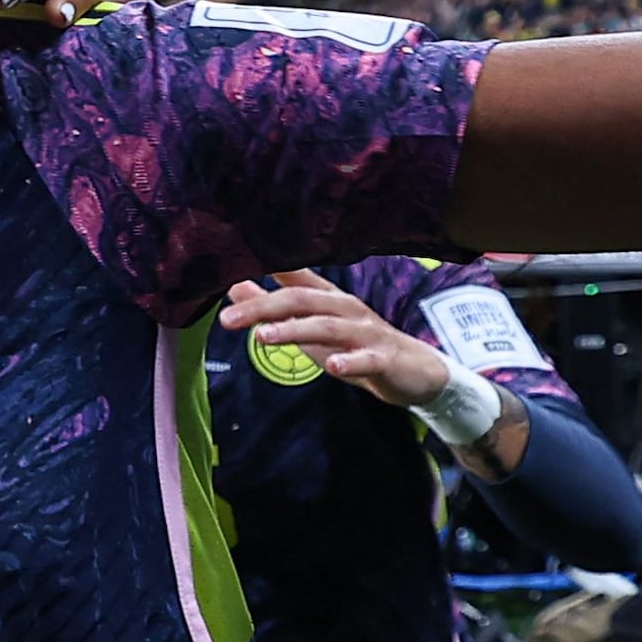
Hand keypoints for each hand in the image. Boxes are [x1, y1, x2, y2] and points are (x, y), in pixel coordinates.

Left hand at [217, 269, 450, 407]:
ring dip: (296, 330)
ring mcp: (367, 333)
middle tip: (228, 319)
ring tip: (263, 337)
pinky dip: (350, 362)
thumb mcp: (311, 325)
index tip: (225, 270)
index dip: (260, 274)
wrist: (416, 371)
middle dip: (264, 307)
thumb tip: (233, 285)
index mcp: (327, 298)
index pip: (290, 280)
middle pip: (302, 301)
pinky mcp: (385, 359)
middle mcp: (345, 309)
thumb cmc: (356, 344)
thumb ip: (274, 307)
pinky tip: (332, 366)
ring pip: (329, 327)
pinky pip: (367, 360)